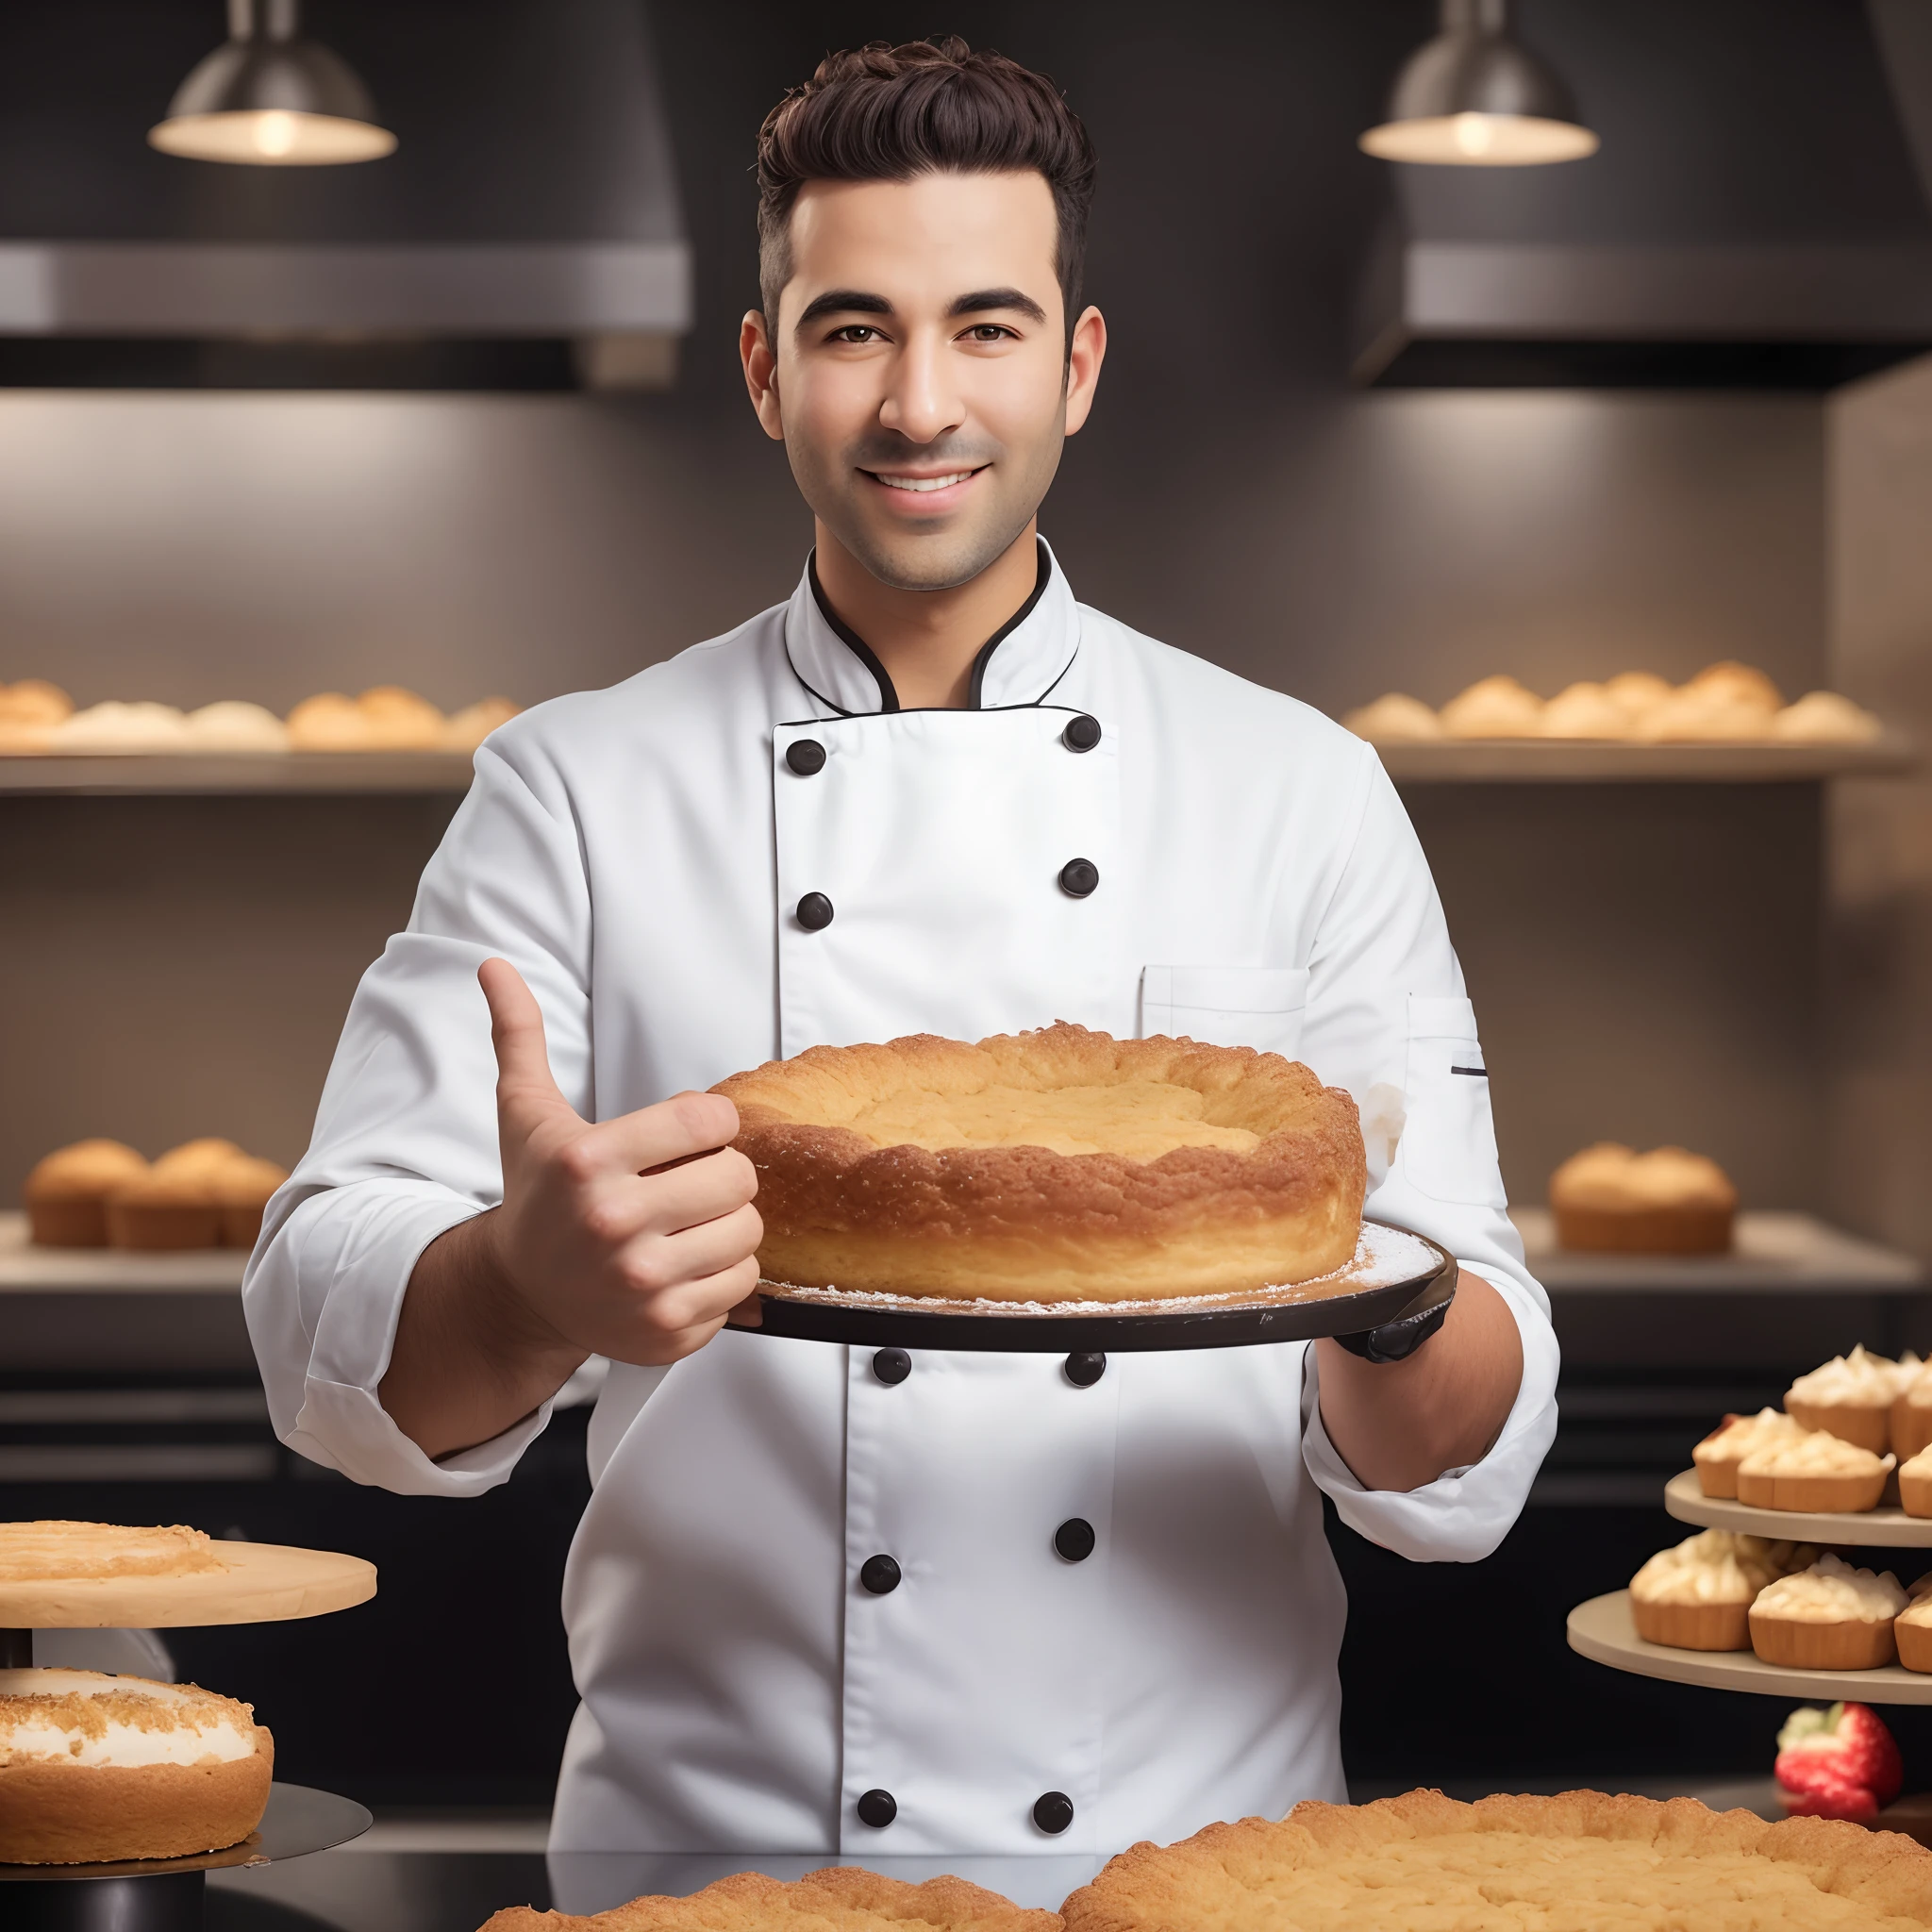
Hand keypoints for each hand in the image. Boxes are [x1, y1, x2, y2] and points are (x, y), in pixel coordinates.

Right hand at [475, 956, 763, 1367]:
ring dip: (728, 1225)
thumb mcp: (526, 1115)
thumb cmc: (536, 1196)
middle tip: (688, 1183)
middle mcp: (613, 1224)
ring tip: (688, 1223)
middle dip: (721, 1175)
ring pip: (748, 1235)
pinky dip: (723, 1276)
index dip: (709, 1125)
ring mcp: (640, 1283)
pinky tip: (684, 1266)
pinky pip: (741, 1289)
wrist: (518, 1295)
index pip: (710, 1122)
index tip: (687, 1135)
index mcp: (588, 1162)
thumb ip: (520, 1035)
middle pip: (738, 1179)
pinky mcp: (664, 1330)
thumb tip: (495, 964)